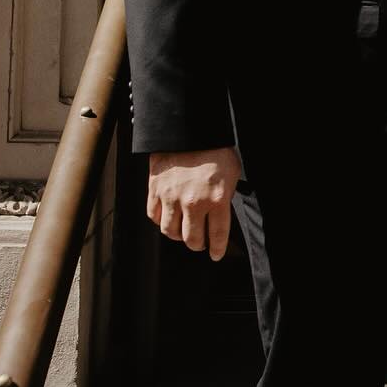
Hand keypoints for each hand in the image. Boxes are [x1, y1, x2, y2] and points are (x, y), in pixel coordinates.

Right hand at [147, 146, 241, 260]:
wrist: (189, 130)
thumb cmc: (215, 151)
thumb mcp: (232, 175)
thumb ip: (225, 199)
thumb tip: (220, 216)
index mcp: (218, 199)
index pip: (218, 235)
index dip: (217, 249)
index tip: (216, 255)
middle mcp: (194, 202)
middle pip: (192, 239)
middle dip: (198, 245)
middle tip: (200, 243)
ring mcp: (172, 197)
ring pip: (170, 232)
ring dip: (178, 236)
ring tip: (183, 232)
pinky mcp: (155, 189)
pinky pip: (154, 216)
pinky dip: (160, 221)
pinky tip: (168, 218)